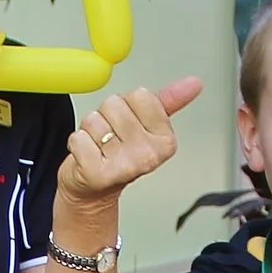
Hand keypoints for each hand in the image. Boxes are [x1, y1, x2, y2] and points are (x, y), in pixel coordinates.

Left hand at [57, 76, 203, 204]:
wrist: (94, 190)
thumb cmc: (119, 154)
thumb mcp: (147, 126)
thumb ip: (169, 101)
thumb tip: (194, 82)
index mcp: (165, 141)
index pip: (141, 94)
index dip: (129, 104)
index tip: (129, 124)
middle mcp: (147, 156)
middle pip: (114, 104)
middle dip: (107, 116)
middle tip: (112, 138)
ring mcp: (122, 167)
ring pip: (94, 120)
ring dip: (91, 131)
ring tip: (100, 147)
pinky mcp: (96, 173)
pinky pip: (78, 137)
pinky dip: (77, 143)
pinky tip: (87, 156)